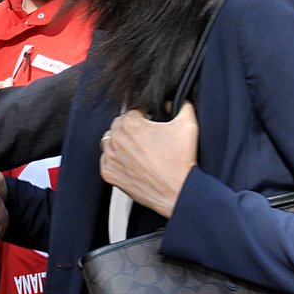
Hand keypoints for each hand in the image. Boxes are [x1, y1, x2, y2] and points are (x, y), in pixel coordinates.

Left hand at [98, 102, 197, 218]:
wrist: (178, 192)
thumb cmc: (181, 161)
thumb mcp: (188, 125)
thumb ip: (182, 105)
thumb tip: (174, 102)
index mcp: (131, 124)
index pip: (132, 112)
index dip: (144, 118)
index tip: (152, 125)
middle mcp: (117, 140)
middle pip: (118, 126)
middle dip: (131, 129)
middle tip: (147, 139)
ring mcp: (111, 158)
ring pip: (109, 142)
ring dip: (121, 144)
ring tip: (139, 151)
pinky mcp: (109, 174)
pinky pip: (106, 160)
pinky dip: (116, 160)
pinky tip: (132, 163)